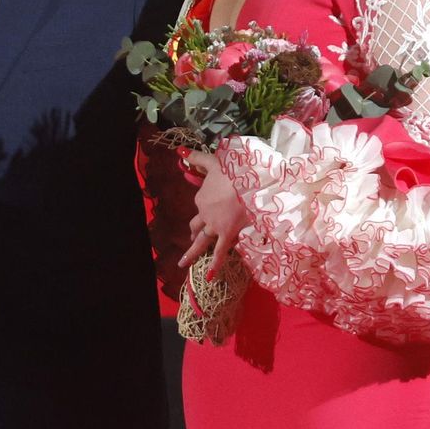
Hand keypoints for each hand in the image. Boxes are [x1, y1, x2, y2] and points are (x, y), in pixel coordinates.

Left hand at [177, 149, 249, 274]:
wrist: (249, 185)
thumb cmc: (234, 172)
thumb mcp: (214, 162)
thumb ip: (197, 159)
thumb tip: (179, 152)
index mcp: (202, 197)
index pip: (201, 205)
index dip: (206, 207)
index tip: (213, 207)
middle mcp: (205, 213)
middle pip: (196, 225)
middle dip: (194, 231)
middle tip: (192, 236)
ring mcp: (215, 226)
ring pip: (201, 241)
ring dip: (192, 252)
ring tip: (183, 263)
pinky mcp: (226, 235)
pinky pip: (220, 252)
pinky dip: (214, 265)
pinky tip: (209, 276)